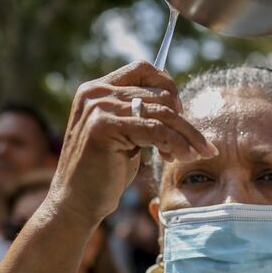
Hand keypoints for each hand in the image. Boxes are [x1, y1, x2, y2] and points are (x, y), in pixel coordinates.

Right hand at [47, 62, 215, 228]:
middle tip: (192, 146)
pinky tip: (184, 157)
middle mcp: (96, 93)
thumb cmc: (102, 172)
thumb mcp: (121, 134)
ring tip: (196, 154)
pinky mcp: (104, 127)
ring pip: (162, 113)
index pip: (144, 70)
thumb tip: (175, 100)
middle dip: (182, 121)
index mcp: (97, 89)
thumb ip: (138, 113)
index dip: (169, 88)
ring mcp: (98, 108)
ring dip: (186, 135)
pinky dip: (176, 143)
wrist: (75, 202)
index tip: (181, 115)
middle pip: (160, 94)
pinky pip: (155, 130)